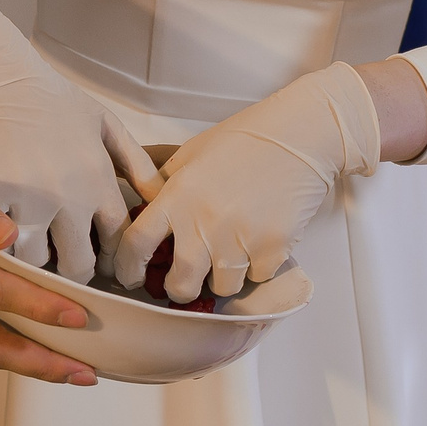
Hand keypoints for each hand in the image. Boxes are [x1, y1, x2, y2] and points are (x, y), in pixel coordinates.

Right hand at [0, 0, 157, 274]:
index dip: (112, 258)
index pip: (118, 242)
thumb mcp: (107, 125)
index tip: (103, 261)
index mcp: (100, 181)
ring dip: (37, 264)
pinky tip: (3, 243)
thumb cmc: (54, 100)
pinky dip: (1, 250)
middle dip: (76, 271)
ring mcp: (27, 200)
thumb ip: (138, 165)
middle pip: (79, 265)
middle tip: (67, 266)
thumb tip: (163, 199)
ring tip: (35, 256)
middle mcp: (69, 197)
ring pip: (38, 263)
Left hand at [117, 63, 380, 301]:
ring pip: (222, 287)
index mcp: (178, 196)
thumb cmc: (246, 139)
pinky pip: (256, 276)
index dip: (126, 267)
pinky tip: (259, 240)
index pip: (136, 243)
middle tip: (184, 282)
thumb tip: (144, 212)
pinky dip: (256, 266)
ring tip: (230, 254)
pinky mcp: (273, 247)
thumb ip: (166, 185)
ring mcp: (240, 238)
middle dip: (178, 290)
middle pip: (180, 284)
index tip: (130, 276)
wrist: (300, 135)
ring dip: (222, 278)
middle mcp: (204, 222)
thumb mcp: (192, 154)